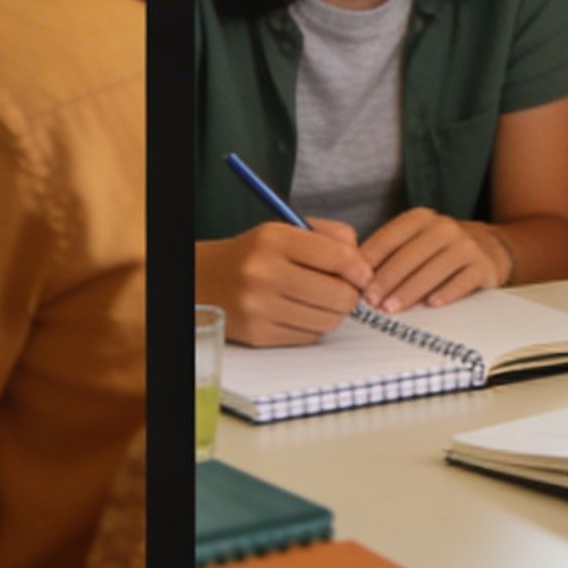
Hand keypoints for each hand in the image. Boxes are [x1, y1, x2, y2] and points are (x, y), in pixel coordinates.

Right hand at [216, 220, 372, 344]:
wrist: (204, 279)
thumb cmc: (254, 254)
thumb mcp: (286, 230)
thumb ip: (330, 236)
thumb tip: (363, 265)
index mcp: (274, 239)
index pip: (338, 257)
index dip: (360, 269)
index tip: (363, 274)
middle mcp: (264, 273)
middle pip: (338, 294)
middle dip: (351, 294)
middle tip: (347, 290)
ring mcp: (259, 307)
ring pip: (328, 321)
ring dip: (335, 313)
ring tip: (323, 301)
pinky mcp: (258, 334)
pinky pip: (309, 337)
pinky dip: (315, 327)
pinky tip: (303, 313)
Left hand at [361, 207, 507, 311]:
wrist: (490, 247)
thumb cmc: (439, 250)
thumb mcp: (415, 241)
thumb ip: (388, 254)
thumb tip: (354, 278)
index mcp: (421, 219)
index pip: (390, 237)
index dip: (371, 260)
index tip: (355, 282)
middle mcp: (445, 227)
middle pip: (411, 254)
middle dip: (388, 279)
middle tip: (370, 301)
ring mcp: (467, 245)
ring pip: (435, 268)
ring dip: (410, 289)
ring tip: (392, 308)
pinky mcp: (484, 266)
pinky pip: (463, 280)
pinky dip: (447, 292)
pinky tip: (431, 305)